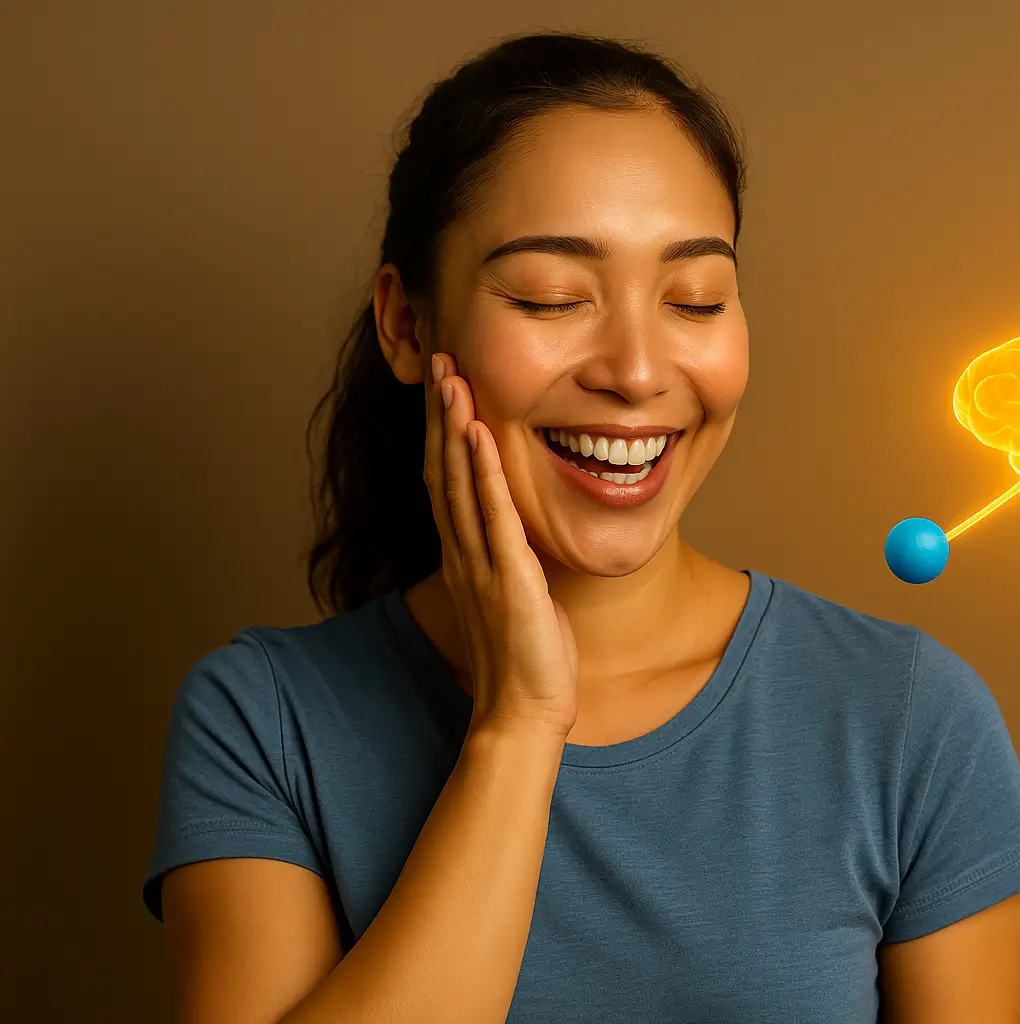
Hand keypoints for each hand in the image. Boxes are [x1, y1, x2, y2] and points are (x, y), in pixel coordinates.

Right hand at [424, 351, 578, 735]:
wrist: (525, 713)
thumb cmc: (527, 660)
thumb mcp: (517, 596)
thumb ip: (511, 561)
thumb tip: (518, 536)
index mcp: (466, 556)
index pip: (447, 480)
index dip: (442, 430)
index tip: (444, 385)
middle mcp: (463, 553)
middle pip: (443, 469)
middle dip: (440, 413)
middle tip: (437, 359)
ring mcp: (480, 564)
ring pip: (458, 483)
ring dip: (453, 426)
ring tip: (450, 377)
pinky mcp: (506, 577)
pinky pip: (491, 515)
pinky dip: (482, 471)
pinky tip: (477, 432)